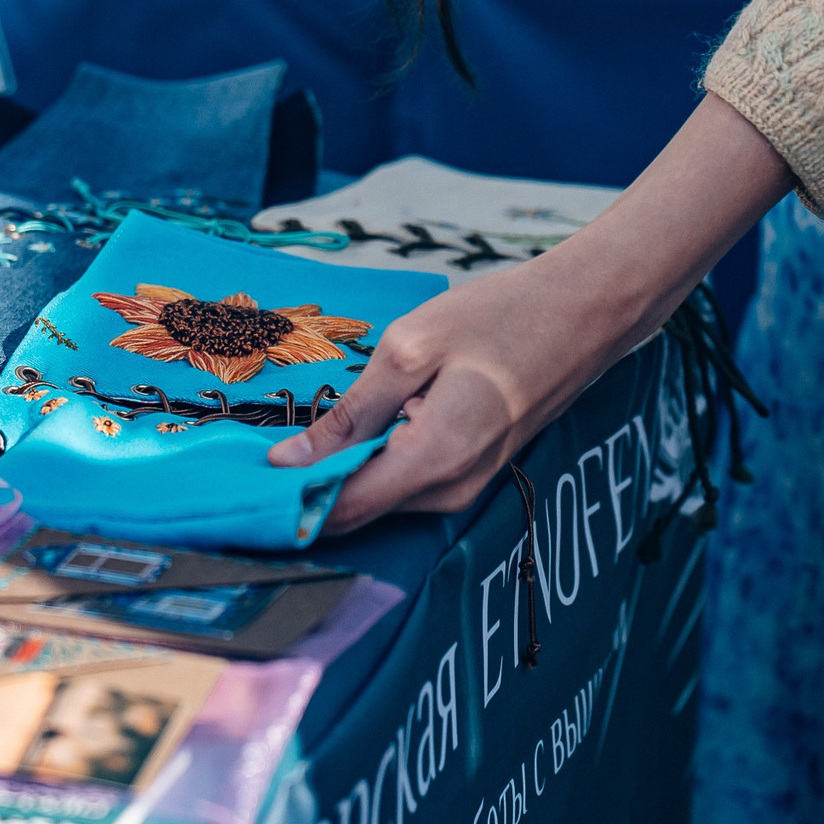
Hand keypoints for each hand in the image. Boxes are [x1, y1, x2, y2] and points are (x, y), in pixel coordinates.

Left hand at [269, 95, 794, 531]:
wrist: (587, 312)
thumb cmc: (503, 318)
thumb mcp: (413, 349)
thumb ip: (352, 413)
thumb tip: (291, 461)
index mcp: (434, 459)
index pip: (344, 511)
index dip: (286, 507)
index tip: (235, 493)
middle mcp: (451, 490)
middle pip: (358, 512)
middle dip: (303, 492)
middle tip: (245, 460)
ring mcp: (467, 486)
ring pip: (380, 498)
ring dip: (334, 476)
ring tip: (286, 438)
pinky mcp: (473, 471)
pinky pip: (406, 482)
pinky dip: (369, 464)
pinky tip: (344, 430)